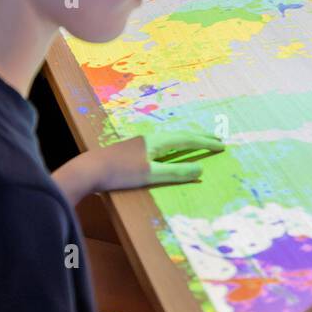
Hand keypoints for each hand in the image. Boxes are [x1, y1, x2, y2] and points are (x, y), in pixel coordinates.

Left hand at [57, 131, 224, 201]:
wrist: (89, 169)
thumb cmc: (120, 172)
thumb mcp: (151, 175)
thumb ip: (176, 173)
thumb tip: (200, 169)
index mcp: (157, 141)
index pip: (188, 140)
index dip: (206, 143)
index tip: (222, 146)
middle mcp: (151, 138)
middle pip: (180, 136)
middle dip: (200, 138)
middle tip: (217, 140)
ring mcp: (140, 143)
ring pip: (170, 139)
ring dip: (187, 141)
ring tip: (198, 143)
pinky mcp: (132, 151)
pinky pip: (162, 145)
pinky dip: (174, 147)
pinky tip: (169, 152)